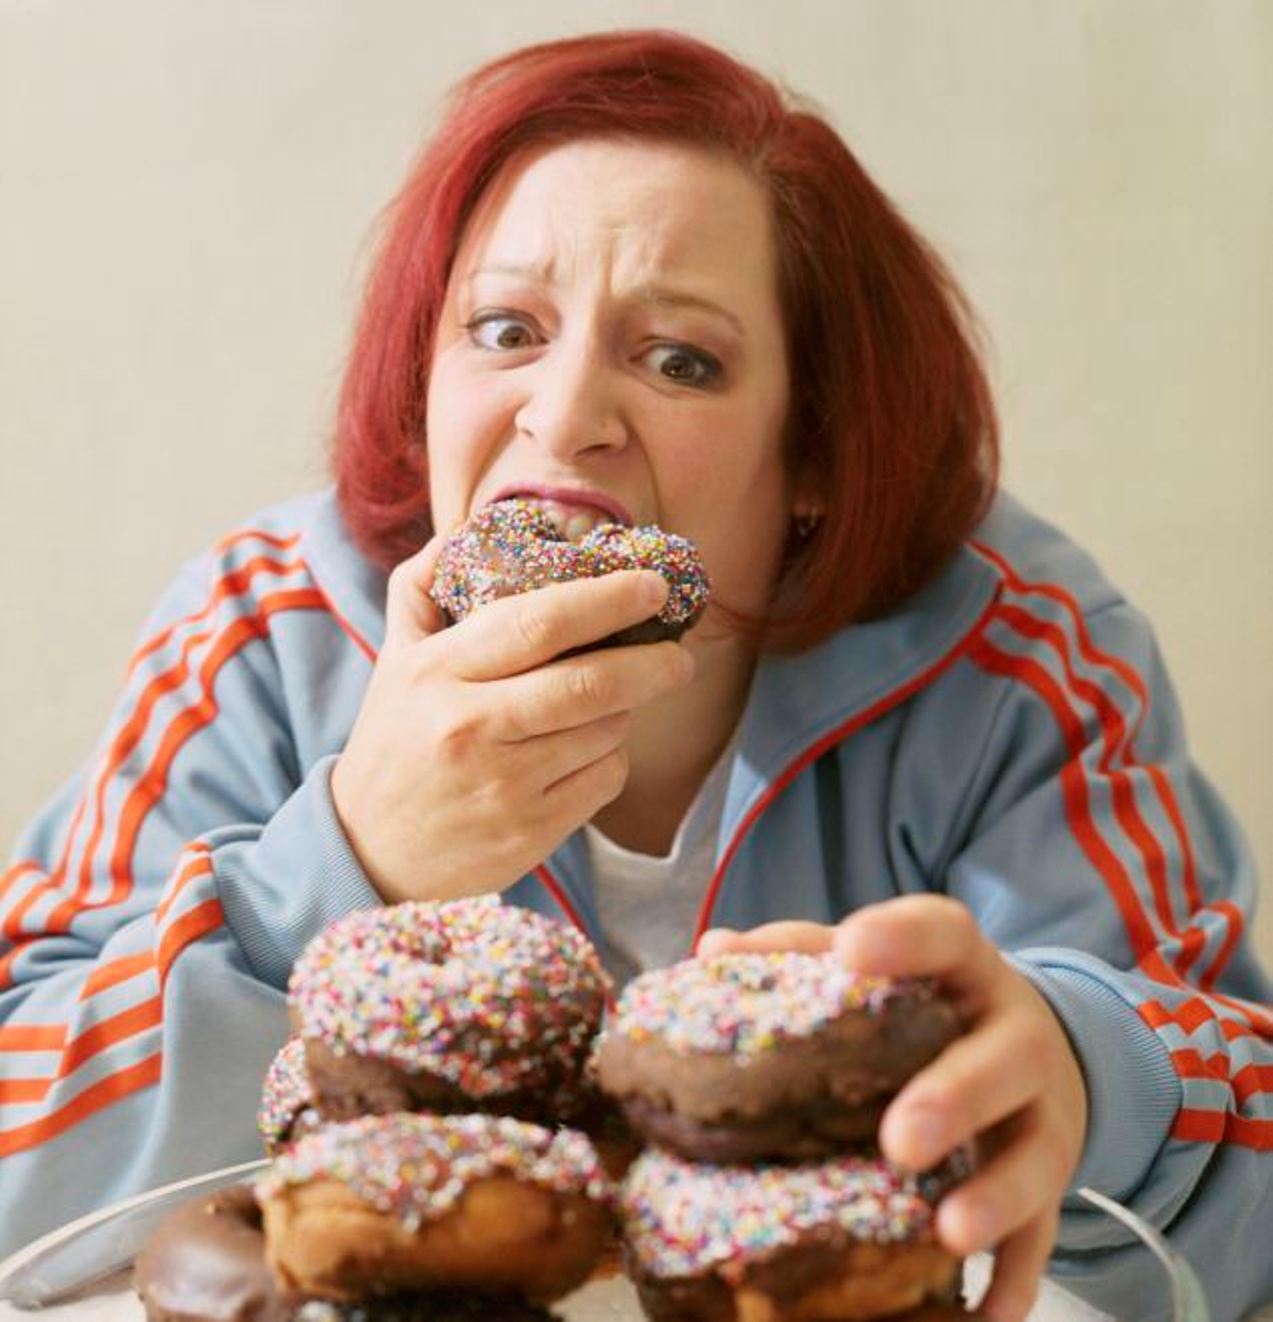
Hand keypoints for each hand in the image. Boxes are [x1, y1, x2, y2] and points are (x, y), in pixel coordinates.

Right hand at [331, 536, 693, 903]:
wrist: (370, 849)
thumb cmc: (396, 740)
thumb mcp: (396, 657)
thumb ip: (424, 584)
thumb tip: (472, 526)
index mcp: (438, 671)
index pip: (537, 622)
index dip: (607, 599)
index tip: (652, 586)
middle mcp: (470, 727)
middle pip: (589, 684)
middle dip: (653, 663)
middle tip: (679, 652)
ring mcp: (503, 785)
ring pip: (606, 731)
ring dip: (624, 711)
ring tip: (607, 704)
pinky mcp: (530, 831)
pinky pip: (605, 779)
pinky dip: (612, 757)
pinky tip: (585, 750)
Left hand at [697, 897, 1087, 1321]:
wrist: (1039, 1046)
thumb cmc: (929, 1003)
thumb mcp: (885, 968)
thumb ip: (804, 954)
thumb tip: (713, 952)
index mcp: (964, 968)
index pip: (943, 933)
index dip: (901, 938)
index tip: (852, 950)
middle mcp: (1015, 1036)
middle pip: (1000, 1060)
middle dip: (954, 1099)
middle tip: (898, 1138)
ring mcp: (1042, 1112)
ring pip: (1034, 1154)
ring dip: (995, 1195)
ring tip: (948, 1230)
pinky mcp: (1052, 1179)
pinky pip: (1043, 1236)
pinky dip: (1015, 1279)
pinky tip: (983, 1318)